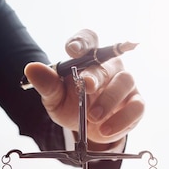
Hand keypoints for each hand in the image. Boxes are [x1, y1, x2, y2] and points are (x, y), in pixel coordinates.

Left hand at [23, 29, 143, 148]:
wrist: (85, 129)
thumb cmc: (71, 106)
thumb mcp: (54, 98)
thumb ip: (46, 84)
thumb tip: (31, 68)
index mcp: (87, 58)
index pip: (88, 38)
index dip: (82, 41)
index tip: (74, 49)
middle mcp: (109, 66)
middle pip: (106, 61)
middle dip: (96, 74)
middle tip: (87, 87)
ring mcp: (124, 83)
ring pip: (126, 81)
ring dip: (109, 99)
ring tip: (93, 117)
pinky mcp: (135, 103)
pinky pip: (137, 107)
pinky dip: (122, 119)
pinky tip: (106, 130)